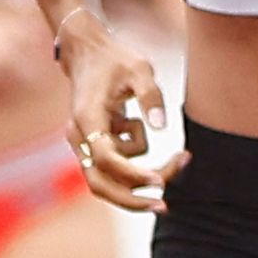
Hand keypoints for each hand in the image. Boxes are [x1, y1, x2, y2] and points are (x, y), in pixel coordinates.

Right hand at [59, 13, 181, 212]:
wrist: (86, 52)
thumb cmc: (114, 58)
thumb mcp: (139, 68)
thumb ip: (151, 95)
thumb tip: (162, 127)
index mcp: (88, 118)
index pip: (107, 159)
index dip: (133, 175)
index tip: (160, 180)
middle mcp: (80, 136)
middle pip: (100, 184)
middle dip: (131, 200)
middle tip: (164, 205)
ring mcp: (83, 143)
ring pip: (108, 180)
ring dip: (140, 176)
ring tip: (177, 156)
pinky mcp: (91, 146)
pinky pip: (114, 167)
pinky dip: (134, 162)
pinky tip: (136, 126)